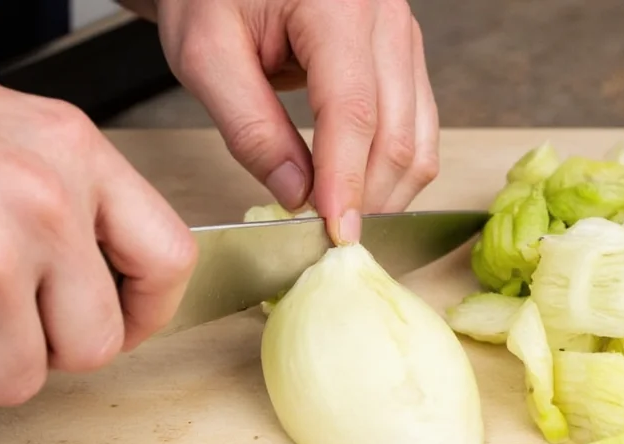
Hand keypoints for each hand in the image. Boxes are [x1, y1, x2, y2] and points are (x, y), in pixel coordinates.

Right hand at [0, 56, 196, 416]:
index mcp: (75, 155)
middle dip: (44, 351)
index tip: (121, 325)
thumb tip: (111, 274)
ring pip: (18, 382)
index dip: (147, 311)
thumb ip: (74, 199)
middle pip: (94, 344)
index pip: (168, 258)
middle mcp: (43, 207)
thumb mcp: (11, 134)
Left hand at [150, 0, 439, 244]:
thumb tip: (295, 192)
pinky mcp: (404, 57)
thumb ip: (249, 127)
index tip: (333, 231)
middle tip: (328, 240)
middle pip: (396, 133)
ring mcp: (403, 36)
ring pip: (418, 139)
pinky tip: (359, 192)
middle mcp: (385, 16)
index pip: (352, 110)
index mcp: (336, 4)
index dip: (345, 180)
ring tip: (341, 221)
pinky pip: (417, 128)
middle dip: (366, 198)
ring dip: (385, 192)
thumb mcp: (205, 55)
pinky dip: (393, 171)